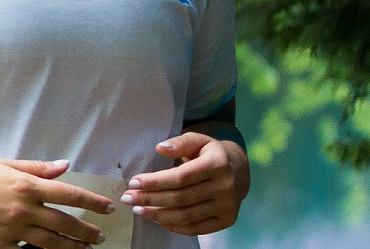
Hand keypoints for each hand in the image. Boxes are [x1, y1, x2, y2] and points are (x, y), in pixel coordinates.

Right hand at [0, 158, 118, 248]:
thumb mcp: (4, 165)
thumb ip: (37, 168)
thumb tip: (64, 166)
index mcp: (25, 185)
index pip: (69, 195)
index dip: (92, 202)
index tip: (106, 208)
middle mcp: (22, 209)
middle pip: (66, 224)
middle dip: (87, 231)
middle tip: (99, 235)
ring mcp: (11, 231)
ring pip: (52, 244)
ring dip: (73, 247)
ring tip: (84, 248)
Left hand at [122, 132, 248, 234]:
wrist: (241, 170)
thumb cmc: (211, 154)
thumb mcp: (199, 140)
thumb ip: (180, 143)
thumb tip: (160, 147)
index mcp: (217, 164)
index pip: (180, 177)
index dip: (155, 182)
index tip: (133, 183)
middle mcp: (225, 187)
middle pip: (180, 198)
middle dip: (150, 199)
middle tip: (128, 198)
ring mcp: (227, 207)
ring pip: (186, 216)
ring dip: (158, 215)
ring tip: (139, 210)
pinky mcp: (227, 221)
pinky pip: (196, 228)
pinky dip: (175, 226)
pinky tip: (157, 220)